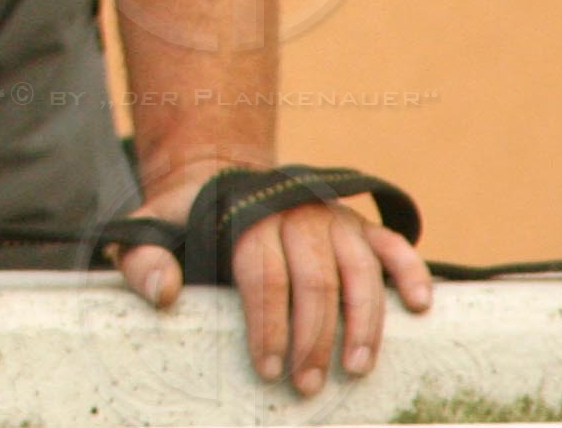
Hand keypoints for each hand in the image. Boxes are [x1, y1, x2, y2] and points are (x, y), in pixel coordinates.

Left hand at [113, 167, 432, 393]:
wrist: (217, 178)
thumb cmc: (185, 218)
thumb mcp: (147, 229)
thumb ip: (141, 259)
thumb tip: (164, 294)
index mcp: (244, 215)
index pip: (263, 275)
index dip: (268, 325)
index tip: (268, 369)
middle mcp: (294, 212)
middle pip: (314, 280)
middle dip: (313, 338)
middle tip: (307, 385)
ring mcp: (331, 216)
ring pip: (358, 270)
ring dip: (363, 322)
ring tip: (357, 368)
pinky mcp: (358, 224)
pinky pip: (392, 245)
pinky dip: (410, 272)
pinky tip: (420, 307)